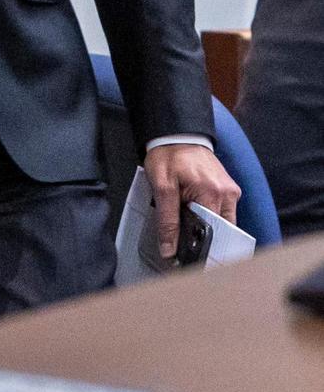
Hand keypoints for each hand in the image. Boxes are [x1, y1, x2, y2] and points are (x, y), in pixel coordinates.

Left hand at [144, 144, 240, 258]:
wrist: (175, 134)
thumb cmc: (168, 154)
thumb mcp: (161, 186)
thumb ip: (167, 220)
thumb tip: (169, 249)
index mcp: (212, 193)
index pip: (213, 234)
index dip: (200, 248)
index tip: (188, 258)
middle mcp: (227, 193)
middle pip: (222, 232)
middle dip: (204, 238)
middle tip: (184, 238)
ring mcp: (230, 191)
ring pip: (223, 224)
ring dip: (207, 226)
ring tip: (187, 217)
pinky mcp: (228, 189)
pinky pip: (222, 212)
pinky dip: (210, 216)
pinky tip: (195, 210)